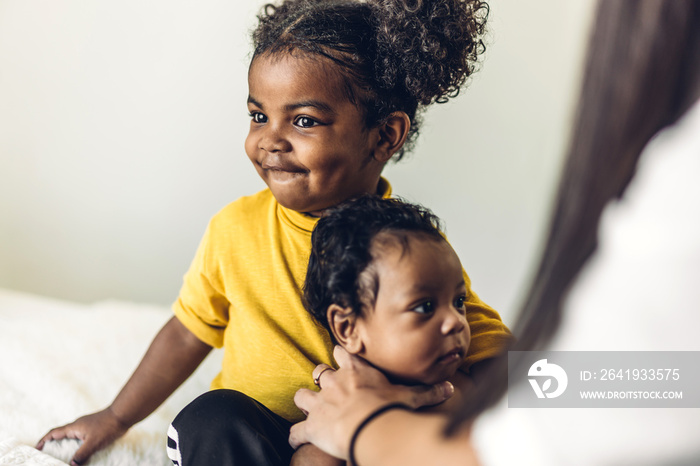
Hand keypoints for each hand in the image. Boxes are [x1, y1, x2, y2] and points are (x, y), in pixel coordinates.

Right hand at [36, 407, 128, 465]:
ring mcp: (87, 426)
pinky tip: (83, 452)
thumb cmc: (108, 426)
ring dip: (67, 445)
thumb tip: (72, 465)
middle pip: (61, 435)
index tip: (37, 448)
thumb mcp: (93, 443)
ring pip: (72, 436)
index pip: (54, 433)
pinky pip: (82, 437)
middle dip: (54, 444)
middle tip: (50, 456)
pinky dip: (79, 444)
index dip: (44, 440)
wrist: (123, 415)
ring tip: (65, 457)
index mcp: (74, 427)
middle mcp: (78, 425)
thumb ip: (82, 454)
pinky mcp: (95, 428)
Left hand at [290, 346, 453, 459]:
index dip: (340, 357)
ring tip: (310, 411)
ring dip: (304, 403)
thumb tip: (450, 387)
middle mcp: (333, 382)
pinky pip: (296, 430)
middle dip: (320, 379)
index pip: (341, 353)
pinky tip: (298, 441)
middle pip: (318, 371)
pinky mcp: (310, 425)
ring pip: (301, 396)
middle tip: (327, 389)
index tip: (341, 359)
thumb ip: (427, 392)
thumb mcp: (411, 397)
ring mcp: (318, 403)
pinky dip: (296, 436)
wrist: (368, 425)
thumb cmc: (388, 407)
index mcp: (354, 371)